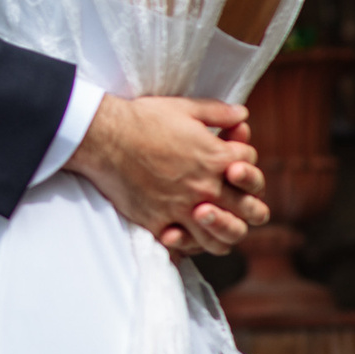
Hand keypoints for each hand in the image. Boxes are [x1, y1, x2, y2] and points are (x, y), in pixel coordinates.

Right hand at [65, 94, 266, 257]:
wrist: (103, 137)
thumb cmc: (142, 119)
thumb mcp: (184, 107)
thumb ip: (218, 112)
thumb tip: (242, 114)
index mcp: (218, 159)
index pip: (250, 165)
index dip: (243, 158)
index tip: (227, 156)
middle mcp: (207, 189)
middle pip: (251, 211)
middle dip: (249, 206)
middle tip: (234, 200)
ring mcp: (184, 210)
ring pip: (222, 239)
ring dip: (224, 232)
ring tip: (213, 223)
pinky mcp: (159, 223)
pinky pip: (184, 246)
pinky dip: (188, 244)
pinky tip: (183, 234)